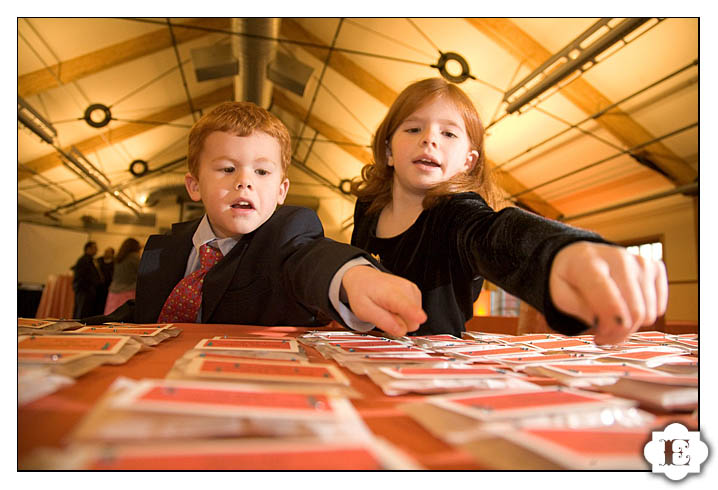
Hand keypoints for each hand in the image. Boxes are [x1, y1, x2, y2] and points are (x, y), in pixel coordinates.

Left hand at [341, 266, 425, 336]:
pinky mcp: (415, 292)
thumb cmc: (363, 293)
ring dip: (402, 318)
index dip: (414, 314)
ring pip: (415, 319)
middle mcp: (405, 289)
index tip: (421, 318)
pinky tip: (393, 306)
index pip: (407, 306)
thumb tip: (401, 331)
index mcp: (391, 293)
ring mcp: (412, 290)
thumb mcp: (365, 311)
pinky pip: (415, 313)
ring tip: (388, 308)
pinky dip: (404, 312)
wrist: (363, 278)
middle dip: (400, 324)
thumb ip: (384, 322)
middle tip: (385, 315)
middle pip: (413, 321)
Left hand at [549, 241, 667, 344]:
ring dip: (630, 325)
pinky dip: (643, 315)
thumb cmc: (570, 279)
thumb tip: (611, 325)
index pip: (610, 301)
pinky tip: (625, 308)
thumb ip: (583, 311)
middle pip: (636, 312)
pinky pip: (659, 308)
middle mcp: (619, 258)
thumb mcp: (561, 296)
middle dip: (619, 332)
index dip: (611, 327)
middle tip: (601, 336)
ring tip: (610, 319)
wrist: (580, 256)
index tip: (600, 338)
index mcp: (589, 264)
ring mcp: (640, 262)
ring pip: (649, 313)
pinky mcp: (655, 267)